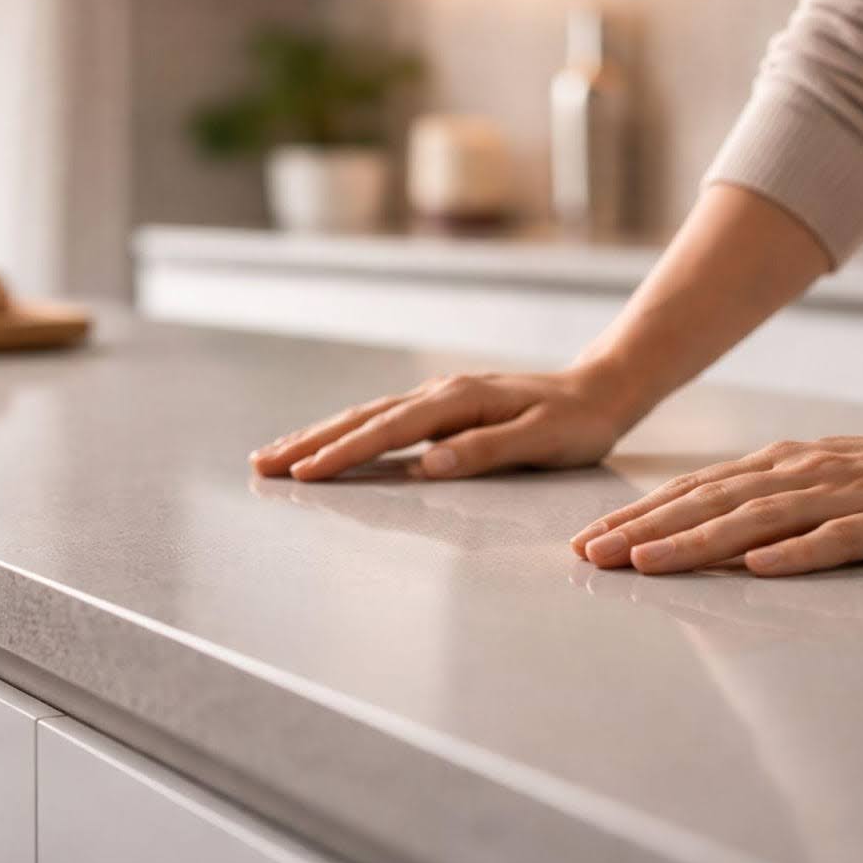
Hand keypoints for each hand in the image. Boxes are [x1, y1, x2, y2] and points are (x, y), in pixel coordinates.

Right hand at [251, 366, 630, 480]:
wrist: (600, 390)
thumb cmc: (577, 422)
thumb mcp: (542, 439)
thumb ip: (485, 451)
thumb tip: (429, 463)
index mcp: (459, 400)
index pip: (390, 430)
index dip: (345, 453)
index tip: (305, 473)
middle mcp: (441, 393)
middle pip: (363, 419)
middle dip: (310, 443)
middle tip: (261, 466)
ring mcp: (438, 397)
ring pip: (367, 416)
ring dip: (319, 436)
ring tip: (276, 456)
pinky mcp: (442, 407)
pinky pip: (384, 420)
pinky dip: (349, 432)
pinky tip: (327, 444)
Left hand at [568, 420, 862, 576]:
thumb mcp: (815, 483)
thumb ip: (760, 502)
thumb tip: (695, 534)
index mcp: (778, 466)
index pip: (693, 491)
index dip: (637, 516)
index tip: (586, 542)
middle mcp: (799, 474)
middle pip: (710, 503)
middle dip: (645, 531)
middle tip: (591, 557)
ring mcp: (843, 496)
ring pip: (758, 520)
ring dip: (699, 541)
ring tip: (649, 564)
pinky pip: (837, 541)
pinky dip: (796, 554)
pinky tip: (759, 570)